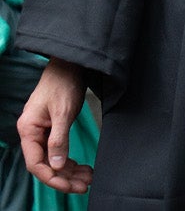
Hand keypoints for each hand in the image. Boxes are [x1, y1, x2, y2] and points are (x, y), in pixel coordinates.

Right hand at [18, 58, 91, 192]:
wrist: (70, 65)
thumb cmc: (63, 84)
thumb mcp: (63, 112)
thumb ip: (59, 139)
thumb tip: (56, 164)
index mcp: (29, 130)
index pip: (36, 163)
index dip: (52, 177)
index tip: (69, 186)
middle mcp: (33, 134)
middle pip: (45, 164)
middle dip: (64, 177)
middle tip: (84, 186)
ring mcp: (42, 132)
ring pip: (54, 159)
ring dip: (70, 171)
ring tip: (88, 178)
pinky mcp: (53, 129)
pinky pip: (59, 151)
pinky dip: (71, 161)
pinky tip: (83, 168)